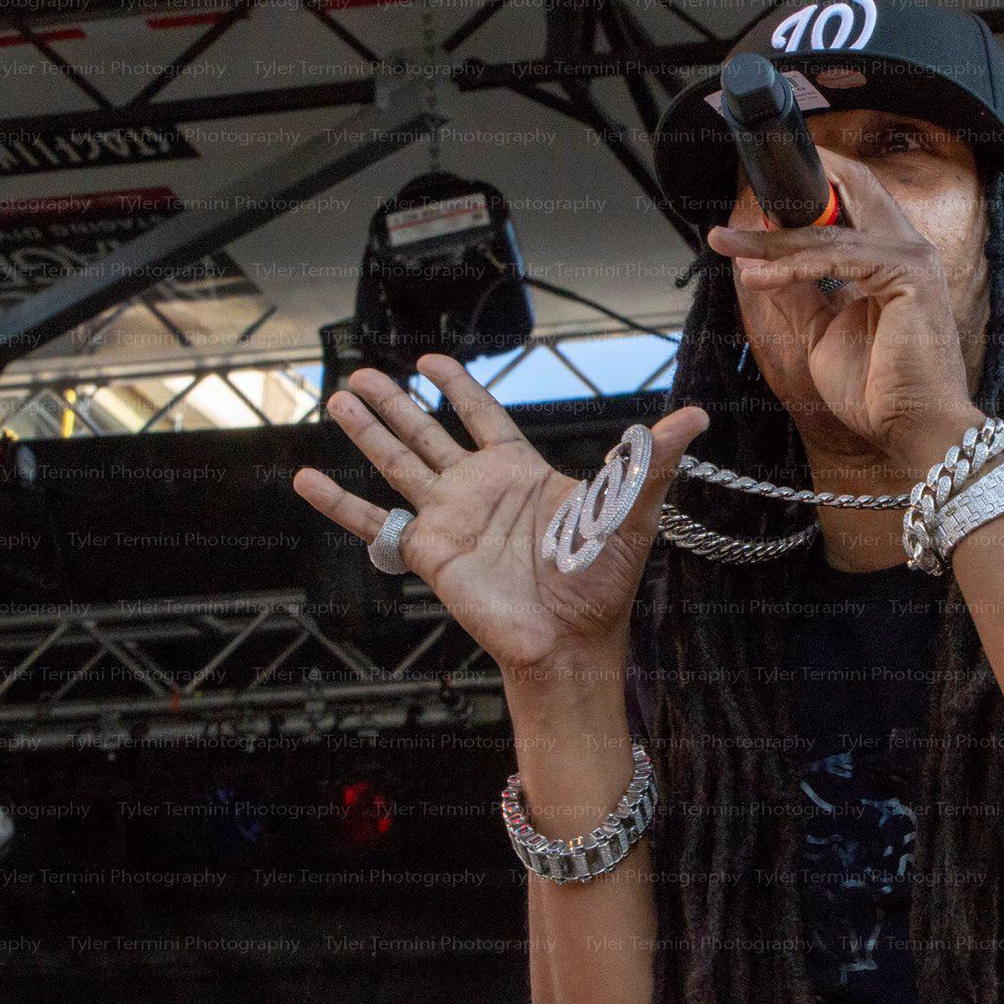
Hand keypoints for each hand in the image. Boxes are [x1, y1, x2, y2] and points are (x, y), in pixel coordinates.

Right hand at [292, 354, 707, 676]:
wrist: (569, 642)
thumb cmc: (601, 584)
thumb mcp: (628, 510)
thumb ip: (650, 459)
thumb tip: (696, 417)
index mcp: (520, 473)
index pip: (483, 417)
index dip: (458, 388)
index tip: (431, 361)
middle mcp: (478, 490)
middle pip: (427, 433)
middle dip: (396, 402)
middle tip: (362, 372)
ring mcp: (448, 519)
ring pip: (397, 463)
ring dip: (366, 431)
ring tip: (337, 398)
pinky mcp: (427, 552)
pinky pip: (373, 523)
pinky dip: (338, 502)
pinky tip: (307, 478)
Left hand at [705, 147, 982, 476]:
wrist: (911, 429)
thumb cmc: (877, 390)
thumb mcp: (820, 331)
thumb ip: (797, 292)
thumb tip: (757, 263)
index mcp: (893, 256)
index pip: (852, 200)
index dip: (807, 193)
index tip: (753, 210)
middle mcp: (908, 247)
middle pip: (853, 187)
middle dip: (796, 185)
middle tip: (745, 195)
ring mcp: (912, 257)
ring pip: (831, 230)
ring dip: (773, 240)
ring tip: (729, 246)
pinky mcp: (909, 274)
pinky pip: (837, 258)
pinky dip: (793, 266)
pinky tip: (758, 276)